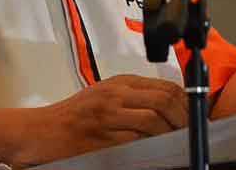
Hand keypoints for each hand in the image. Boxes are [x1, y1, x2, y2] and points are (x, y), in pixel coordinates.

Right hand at [12, 74, 187, 165]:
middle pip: (164, 101)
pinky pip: (134, 142)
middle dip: (182, 120)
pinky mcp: (102, 139)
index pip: (166, 87)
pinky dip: (149, 148)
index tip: (194, 118)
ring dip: (169, 135)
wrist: (41, 130)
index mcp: (121, 83)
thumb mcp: (107, 95)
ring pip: (152, 121)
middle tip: (189, 135)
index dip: (186, 104)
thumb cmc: (75, 115)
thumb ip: (135, 98)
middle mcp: (116, 95)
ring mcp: (109, 117)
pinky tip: (154, 152)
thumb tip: (171, 109)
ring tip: (175, 144)